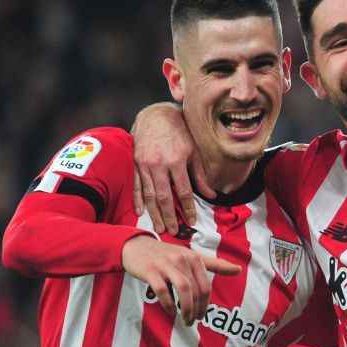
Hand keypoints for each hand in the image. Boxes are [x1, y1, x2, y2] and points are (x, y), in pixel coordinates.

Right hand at [120, 235, 239, 323]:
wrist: (136, 246)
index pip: (206, 286)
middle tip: (192, 321)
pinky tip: (170, 312)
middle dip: (197, 310)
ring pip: (183, 290)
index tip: (202, 315)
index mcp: (194, 257)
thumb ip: (215, 264)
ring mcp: (166, 264)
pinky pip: (163, 291)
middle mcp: (182, 259)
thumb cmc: (167, 255)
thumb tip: (238, 269)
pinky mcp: (150, 271)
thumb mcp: (191, 256)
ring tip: (185, 320)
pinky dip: (168, 304)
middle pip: (196, 290)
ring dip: (186, 309)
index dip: (206, 304)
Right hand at [131, 103, 213, 234]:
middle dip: (169, 216)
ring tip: (159, 228)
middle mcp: (159, 163)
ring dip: (154, 213)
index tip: (191, 221)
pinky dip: (138, 200)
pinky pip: (136, 185)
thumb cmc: (179, 132)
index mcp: (177, 160)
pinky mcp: (135, 163)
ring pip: (149, 194)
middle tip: (174, 231)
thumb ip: (201, 175)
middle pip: (165, 196)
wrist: (156, 115)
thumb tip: (212, 195)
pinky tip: (140, 212)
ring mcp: (145, 164)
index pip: (184, 191)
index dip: (188, 208)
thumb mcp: (194, 151)